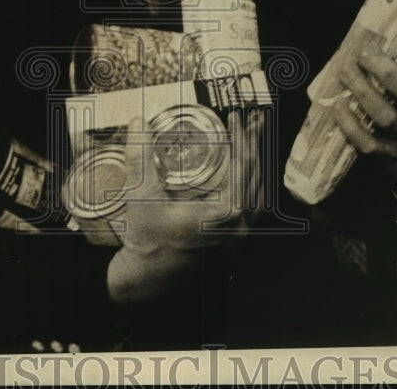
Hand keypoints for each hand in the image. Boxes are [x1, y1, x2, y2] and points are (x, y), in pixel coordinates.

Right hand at [106, 109, 260, 304]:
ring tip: (251, 140)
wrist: (148, 277)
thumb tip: (137, 121)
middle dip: (253, 144)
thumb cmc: (148, 240)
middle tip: (249, 120)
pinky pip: (253, 206)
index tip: (234, 118)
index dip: (241, 138)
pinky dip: (252, 184)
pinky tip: (246, 172)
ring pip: (258, 190)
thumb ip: (140, 156)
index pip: (242, 167)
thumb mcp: (141, 195)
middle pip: (256, 175)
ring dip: (256, 163)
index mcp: (223, 214)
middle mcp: (239, 226)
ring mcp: (239, 235)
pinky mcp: (234, 239)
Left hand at [333, 48, 396, 202]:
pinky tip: (336, 106)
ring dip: (360, 93)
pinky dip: (348, 124)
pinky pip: (365, 142)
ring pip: (385, 117)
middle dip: (382, 74)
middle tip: (355, 57)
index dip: (395, 65)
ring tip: (342, 73)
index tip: (371, 48)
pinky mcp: (386, 159)